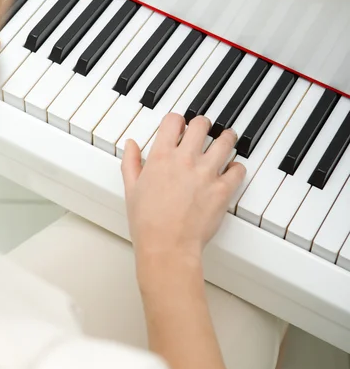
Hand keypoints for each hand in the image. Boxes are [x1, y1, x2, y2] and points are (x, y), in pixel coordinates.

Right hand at [121, 113, 245, 271]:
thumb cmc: (148, 223)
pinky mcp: (222, 190)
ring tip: (226, 139)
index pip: (174, 121)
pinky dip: (237, 168)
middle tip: (204, 130)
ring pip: (225, 141)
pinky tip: (232, 170)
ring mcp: (206, 173)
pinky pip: (238, 170)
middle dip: (203, 125)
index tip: (180, 126)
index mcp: (162, 156)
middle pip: (201, 124)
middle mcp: (186, 160)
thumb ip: (131, 162)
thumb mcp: (131, 189)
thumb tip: (131, 145)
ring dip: (226, 138)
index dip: (178, 121)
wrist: (167, 247)